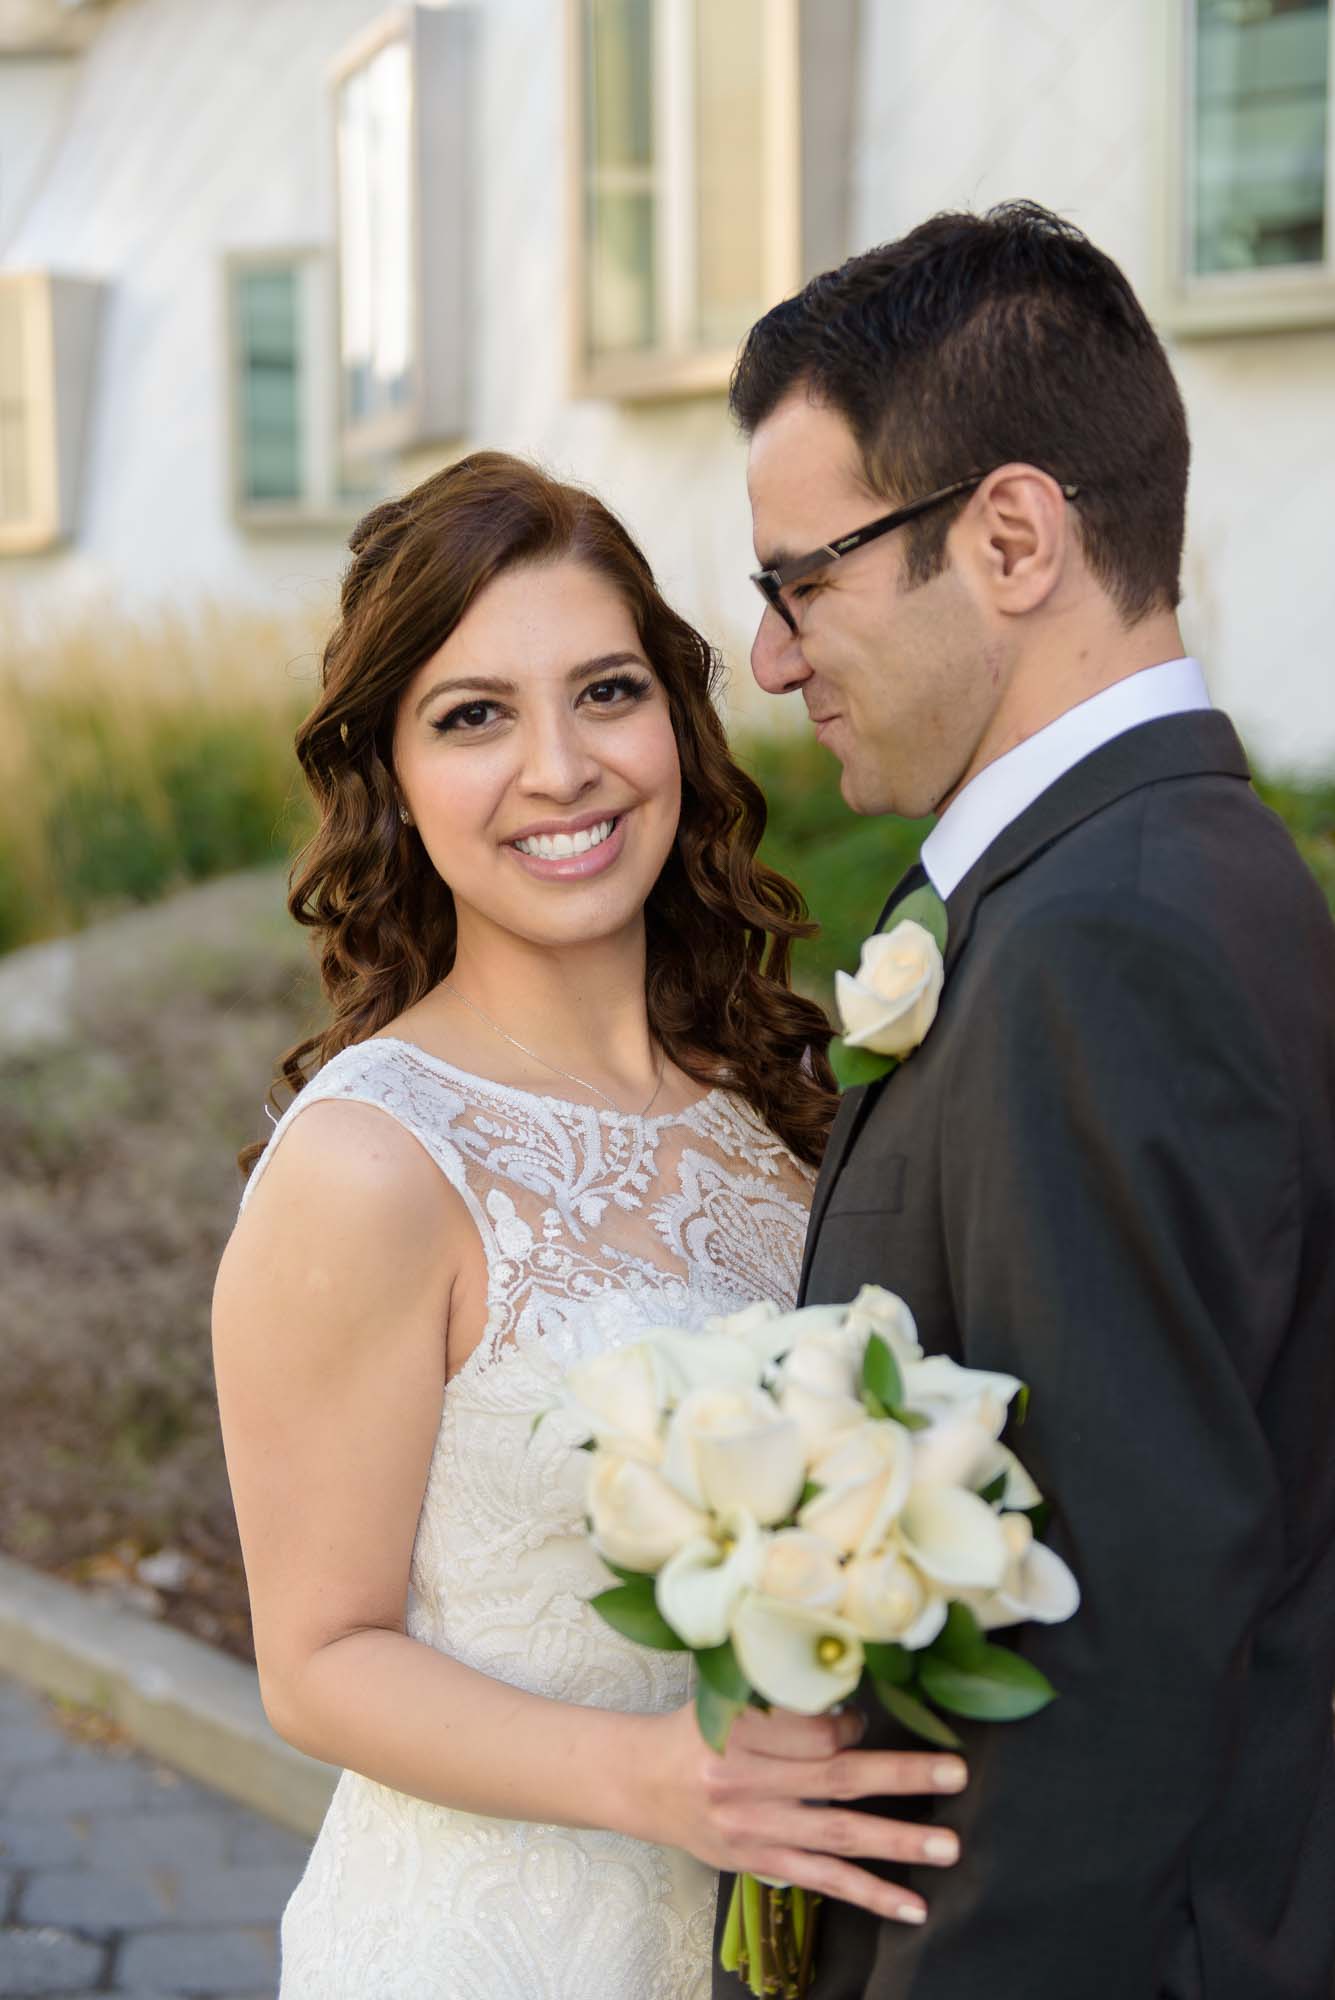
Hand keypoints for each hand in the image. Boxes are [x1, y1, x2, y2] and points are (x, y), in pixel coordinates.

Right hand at [637, 1702, 965, 1924]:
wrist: (641, 1781)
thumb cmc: (695, 1731)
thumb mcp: (729, 1698)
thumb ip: (785, 1699)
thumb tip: (854, 1704)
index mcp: (739, 1732)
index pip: (813, 1730)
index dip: (850, 1725)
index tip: (863, 1720)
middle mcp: (746, 1783)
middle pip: (835, 1777)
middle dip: (900, 1776)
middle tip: (955, 1772)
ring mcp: (755, 1829)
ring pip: (837, 1834)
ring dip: (898, 1842)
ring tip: (947, 1846)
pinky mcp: (760, 1863)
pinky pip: (823, 1882)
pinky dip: (870, 1894)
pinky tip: (912, 1905)